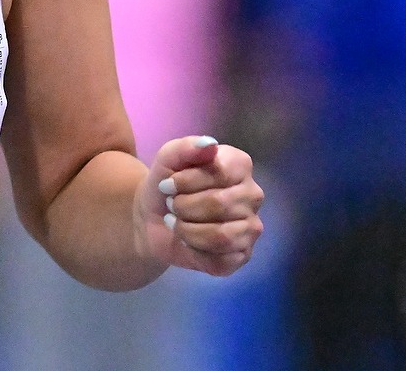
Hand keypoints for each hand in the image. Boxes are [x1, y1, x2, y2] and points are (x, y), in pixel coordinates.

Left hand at [137, 136, 263, 276]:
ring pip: (221, 235)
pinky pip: (220, 260)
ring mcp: (251, 227)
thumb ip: (185, 147)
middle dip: (183, 206)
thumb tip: (210, 145)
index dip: (186, 180)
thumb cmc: (166, 184)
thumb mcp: (166, 160)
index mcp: (240, 166)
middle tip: (171, 205)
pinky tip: (186, 241)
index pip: (220, 172)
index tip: (167, 183)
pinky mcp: (241, 255)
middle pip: (219, 204)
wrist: (152, 218)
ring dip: (186, 230)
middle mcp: (253, 195)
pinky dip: (193, 251)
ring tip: (175, 222)